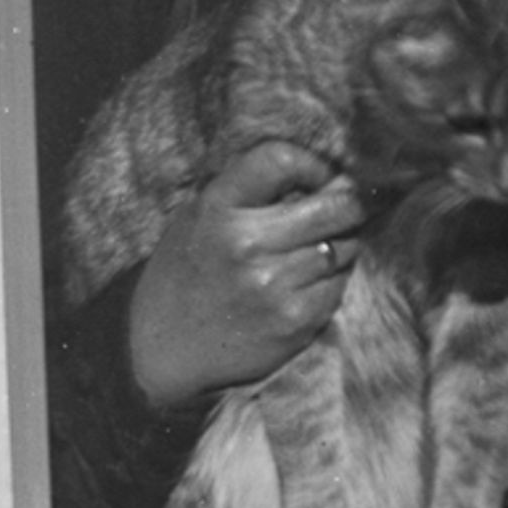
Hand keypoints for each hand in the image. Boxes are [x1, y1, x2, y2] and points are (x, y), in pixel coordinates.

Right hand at [127, 141, 367, 412]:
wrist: (157, 349)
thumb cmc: (186, 270)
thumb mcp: (199, 215)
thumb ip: (250, 189)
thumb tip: (322, 172)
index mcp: (217, 208)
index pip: (281, 159)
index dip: (313, 162)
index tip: (320, 174)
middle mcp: (247, 245)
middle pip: (335, 205)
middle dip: (350, 200)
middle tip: (347, 203)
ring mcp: (274, 287)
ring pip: (345, 246)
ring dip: (343, 241)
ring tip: (321, 244)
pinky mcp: (294, 323)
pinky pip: (338, 287)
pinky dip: (331, 280)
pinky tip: (307, 282)